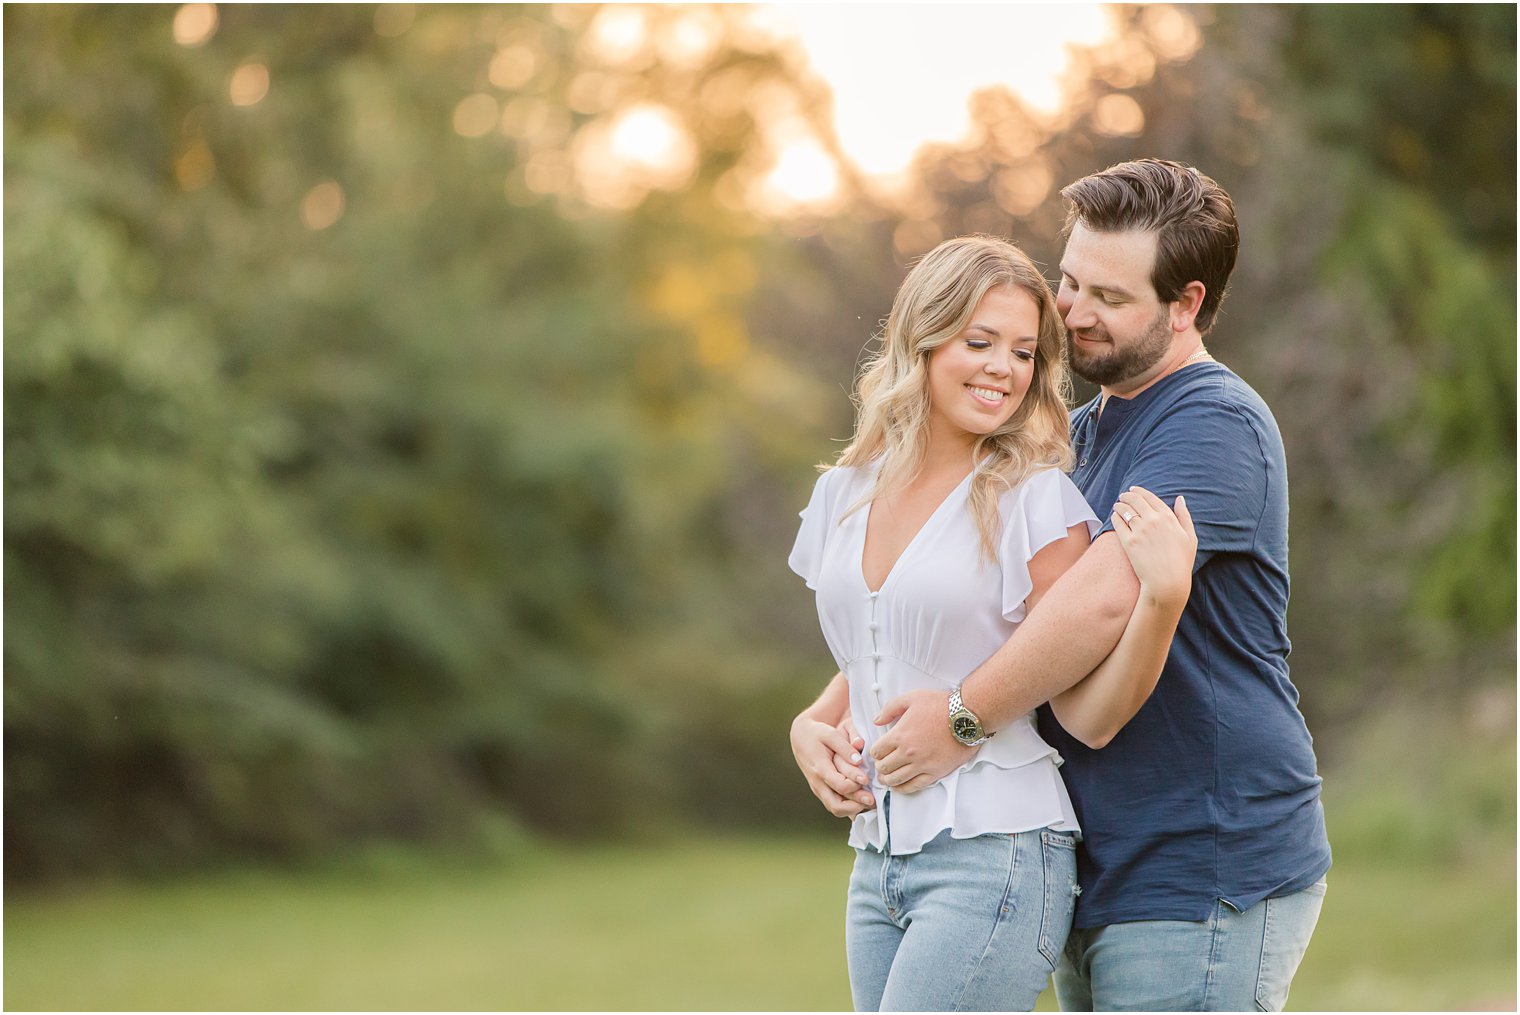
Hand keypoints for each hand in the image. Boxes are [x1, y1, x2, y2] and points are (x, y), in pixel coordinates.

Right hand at [790, 713, 874, 817]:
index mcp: (820, 769)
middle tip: (872, 800)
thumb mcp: (830, 734)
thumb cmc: (817, 733)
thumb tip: (859, 762)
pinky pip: (835, 805)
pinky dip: (848, 808)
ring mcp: (819, 789)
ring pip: (835, 809)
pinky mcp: (822, 790)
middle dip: (856, 806)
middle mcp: (818, 783)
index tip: (867, 780)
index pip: (840, 786)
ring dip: (853, 810)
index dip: (856, 786)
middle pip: (836, 806)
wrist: (800, 737)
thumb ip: (845, 748)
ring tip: (870, 804)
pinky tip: (862, 805)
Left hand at [869, 689, 975, 792]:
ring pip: (896, 780)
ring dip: (888, 780)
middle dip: (880, 767)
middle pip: (884, 767)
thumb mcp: (911, 698)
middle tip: (882, 766)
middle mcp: (908, 753)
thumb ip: (890, 708)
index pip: (877, 751)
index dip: (875, 753)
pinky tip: (900, 786)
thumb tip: (877, 720)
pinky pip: (914, 786)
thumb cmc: (940, 705)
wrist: (966, 717)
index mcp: (899, 735)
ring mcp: (921, 764)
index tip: (879, 753)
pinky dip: (903, 788)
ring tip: (887, 778)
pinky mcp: (935, 773)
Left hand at [1112, 487, 1196, 607]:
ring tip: (1117, 504)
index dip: (1140, 491)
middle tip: (1123, 495)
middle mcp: (1153, 521)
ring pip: (1125, 510)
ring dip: (1119, 504)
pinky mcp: (1128, 542)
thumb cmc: (1181, 562)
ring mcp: (1139, 531)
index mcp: (1168, 518)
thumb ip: (1184, 516)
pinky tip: (1114, 516)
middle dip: (1127, 495)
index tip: (1134, 489)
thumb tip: (1180, 498)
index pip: (1150, 497)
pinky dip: (1115, 517)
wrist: (1167, 582)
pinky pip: (1118, 523)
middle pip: (1135, 500)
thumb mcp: (1190, 537)